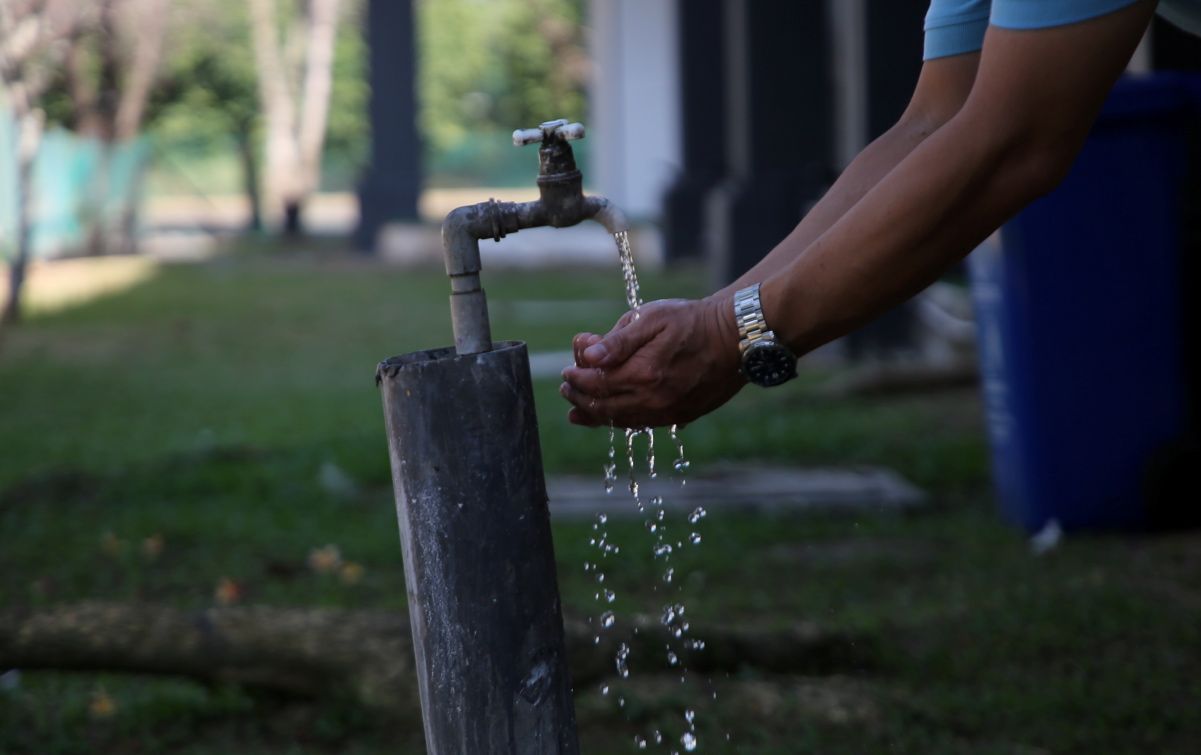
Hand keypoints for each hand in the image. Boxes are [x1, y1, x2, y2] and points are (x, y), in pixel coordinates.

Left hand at [561, 295, 745, 427]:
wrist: (735, 336)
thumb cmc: (691, 321)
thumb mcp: (651, 318)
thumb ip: (618, 340)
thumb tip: (587, 356)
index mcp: (643, 373)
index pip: (596, 383)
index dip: (577, 378)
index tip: (566, 371)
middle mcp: (654, 399)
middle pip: (605, 406)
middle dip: (581, 398)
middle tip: (567, 389)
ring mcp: (669, 411)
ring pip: (622, 420)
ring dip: (596, 415)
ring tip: (578, 410)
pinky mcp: (681, 416)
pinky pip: (643, 423)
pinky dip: (621, 421)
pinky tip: (611, 417)